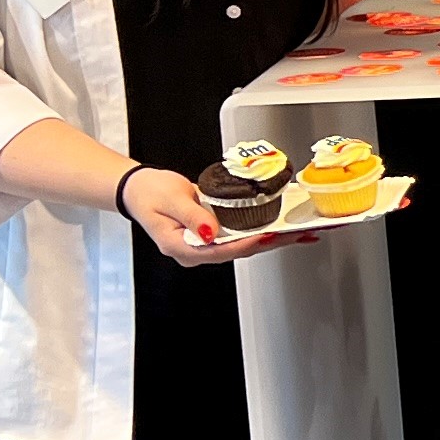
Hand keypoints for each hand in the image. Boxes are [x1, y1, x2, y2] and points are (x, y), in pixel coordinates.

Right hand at [122, 167, 305, 267]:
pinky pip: (239, 235)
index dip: (248, 243)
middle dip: (270, 243)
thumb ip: (192, 216)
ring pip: (243, 244)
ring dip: (271, 238)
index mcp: (182, 248)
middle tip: (298, 235)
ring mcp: (205, 244)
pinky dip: (260, 230)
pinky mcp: (212, 234)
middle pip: (239, 250)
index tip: (269, 236)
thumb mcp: (170, 200)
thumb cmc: (149, 193)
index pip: (221, 250)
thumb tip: (210, 231)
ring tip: (299, 234)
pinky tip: (280, 228)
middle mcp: (196, 251)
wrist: (139, 188)